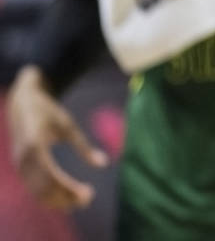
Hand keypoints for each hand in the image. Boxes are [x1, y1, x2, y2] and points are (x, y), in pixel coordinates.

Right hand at [6, 66, 108, 209]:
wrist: (22, 103)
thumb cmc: (49, 112)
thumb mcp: (68, 125)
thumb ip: (84, 146)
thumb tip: (104, 164)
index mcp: (35, 146)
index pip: (52, 176)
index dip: (69, 189)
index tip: (88, 194)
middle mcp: (24, 159)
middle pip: (44, 188)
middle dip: (65, 198)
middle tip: (88, 200)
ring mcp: (19, 164)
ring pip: (36, 191)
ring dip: (57, 200)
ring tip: (80, 202)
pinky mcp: (20, 167)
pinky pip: (33, 187)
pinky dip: (48, 195)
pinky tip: (65, 198)